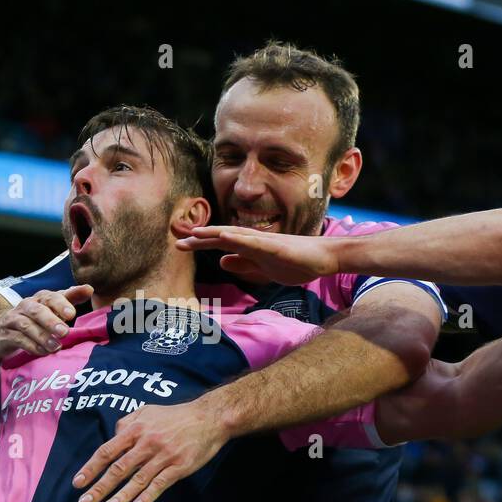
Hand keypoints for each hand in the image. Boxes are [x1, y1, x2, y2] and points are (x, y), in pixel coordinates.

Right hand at [0, 284, 93, 358]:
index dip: (61, 304)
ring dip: (42, 337)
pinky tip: (43, 352)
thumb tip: (90, 289)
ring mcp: (13, 320)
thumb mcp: (53, 307)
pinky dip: (32, 346)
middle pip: (36, 311)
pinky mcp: (5, 335)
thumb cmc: (36, 318)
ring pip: (26, 326)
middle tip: (64, 332)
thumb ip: (71, 298)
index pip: (50, 297)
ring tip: (56, 347)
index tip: (72, 314)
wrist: (3, 330)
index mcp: (40, 298)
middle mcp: (25, 306)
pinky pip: (18, 340)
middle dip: (50, 321)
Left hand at [72, 400, 228, 501]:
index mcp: (136, 429)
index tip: (78, 483)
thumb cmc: (175, 416)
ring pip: (138, 479)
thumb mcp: (147, 412)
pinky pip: (160, 484)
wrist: (209, 418)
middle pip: (118, 468)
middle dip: (100, 487)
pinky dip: (147, 496)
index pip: (107, 451)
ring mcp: (164, 456)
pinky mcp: (179, 467)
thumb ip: (127, 424)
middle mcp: (147, 443)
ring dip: (121, 495)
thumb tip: (112, 438)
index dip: (91, 468)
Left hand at [176, 226, 338, 283]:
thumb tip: (222, 261)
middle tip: (177, 240)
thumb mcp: (263, 268)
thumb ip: (244, 264)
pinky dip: (239, 239)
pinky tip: (225, 237)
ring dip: (214, 234)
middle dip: (200, 238)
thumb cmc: (297, 262)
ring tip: (195, 233)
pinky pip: (255, 243)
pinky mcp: (276, 248)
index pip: (221, 243)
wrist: (324, 258)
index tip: (181, 244)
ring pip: (235, 235)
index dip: (201, 243)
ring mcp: (265, 242)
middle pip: (222, 236)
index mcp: (251, 247)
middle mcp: (254, 240)